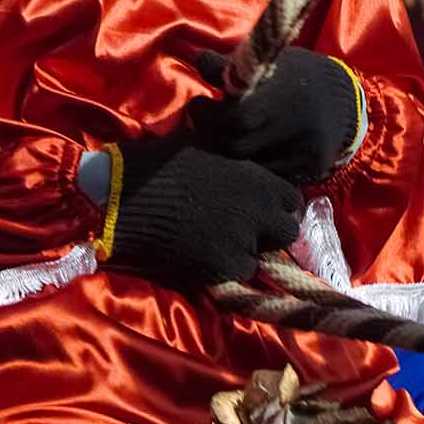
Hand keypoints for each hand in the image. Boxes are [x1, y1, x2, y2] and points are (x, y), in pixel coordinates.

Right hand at [109, 136, 300, 288]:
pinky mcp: (223, 267)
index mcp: (257, 179)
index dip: (278, 205)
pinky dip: (226, 269)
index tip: (262, 207)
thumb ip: (236, 165)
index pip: (293, 199)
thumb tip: (244, 161)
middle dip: (271, 232)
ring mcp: (242, 241)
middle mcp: (258, 211)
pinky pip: (239, 275)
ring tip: (219, 242)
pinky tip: (205, 255)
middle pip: (288, 231)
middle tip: (247, 230)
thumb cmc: (164, 163)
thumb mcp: (208, 149)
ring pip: (262, 257)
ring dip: (246, 252)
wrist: (130, 194)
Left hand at [189, 48, 361, 184]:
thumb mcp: (266, 64)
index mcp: (281, 93)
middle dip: (219, 138)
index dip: (213, 116)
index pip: (235, 117)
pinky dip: (258, 168)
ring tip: (231, 139)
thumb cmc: (294, 74)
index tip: (202, 106)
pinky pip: (273, 177)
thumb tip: (198, 59)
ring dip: (235, 156)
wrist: (343, 97)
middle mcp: (295, 124)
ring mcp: (305, 151)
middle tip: (212, 128)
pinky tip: (255, 153)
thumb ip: (229, 67)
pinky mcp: (313, 169)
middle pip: (238, 147)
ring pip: (252, 166)